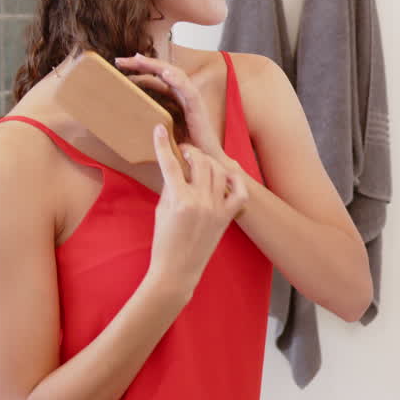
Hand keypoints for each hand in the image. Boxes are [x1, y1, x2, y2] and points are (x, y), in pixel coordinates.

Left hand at [115, 52, 223, 161]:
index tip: (118, 68)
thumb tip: (123, 125)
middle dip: (142, 64)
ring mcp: (192, 101)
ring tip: (138, 59)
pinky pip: (188, 90)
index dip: (139, 72)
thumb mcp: (160, 134)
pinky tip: (164, 74)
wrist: (206, 163)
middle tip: (120, 60)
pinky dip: (177, 80)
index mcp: (175, 100)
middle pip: (163, 73)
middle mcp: (183, 97)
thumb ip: (147, 125)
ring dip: (156, 66)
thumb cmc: (184, 151)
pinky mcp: (198, 109)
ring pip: (175, 75)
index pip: (156, 80)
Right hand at [145, 124, 248, 298]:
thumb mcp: (160, 211)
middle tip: (185, 149)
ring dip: (210, 162)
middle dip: (192, 151)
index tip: (160, 128)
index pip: (170, 164)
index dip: (164, 144)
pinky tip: (228, 173)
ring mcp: (216, 209)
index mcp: (179, 200)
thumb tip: (175, 167)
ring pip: (219, 172)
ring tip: (200, 161)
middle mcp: (200, 201)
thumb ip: (170, 187)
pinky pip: (239, 193)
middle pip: (200, 162)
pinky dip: (235, 181)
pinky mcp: (227, 217)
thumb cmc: (164, 242)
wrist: (177, 270)